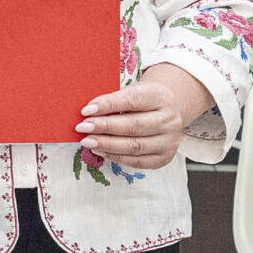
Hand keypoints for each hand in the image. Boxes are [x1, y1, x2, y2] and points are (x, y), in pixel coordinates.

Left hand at [77, 65, 212, 170]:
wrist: (168, 111)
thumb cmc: (143, 101)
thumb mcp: (132, 92)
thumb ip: (114, 100)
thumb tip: (88, 113)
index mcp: (160, 97)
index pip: (132, 100)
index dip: (108, 105)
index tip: (86, 110)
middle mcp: (169, 119)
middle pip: (134, 126)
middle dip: (105, 127)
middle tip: (82, 128)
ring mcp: (169, 141)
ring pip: (135, 146)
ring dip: (107, 145)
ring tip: (87, 141)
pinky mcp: (164, 158)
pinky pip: (137, 161)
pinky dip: (116, 157)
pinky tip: (100, 151)